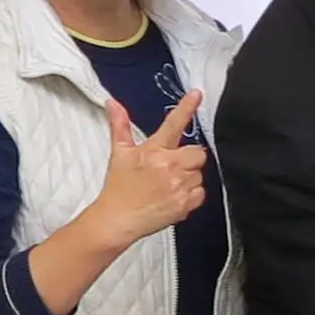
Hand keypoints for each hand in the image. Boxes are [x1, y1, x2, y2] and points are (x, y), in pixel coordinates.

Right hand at [85, 91, 208, 247]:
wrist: (117, 219)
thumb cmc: (119, 188)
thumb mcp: (119, 154)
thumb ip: (120, 126)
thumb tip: (113, 104)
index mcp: (154, 151)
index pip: (174, 124)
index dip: (187, 107)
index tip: (196, 94)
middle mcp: (169, 167)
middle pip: (198, 153)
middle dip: (189, 158)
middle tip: (172, 166)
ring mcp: (179, 186)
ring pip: (199, 174)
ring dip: (189, 177)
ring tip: (168, 183)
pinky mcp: (185, 204)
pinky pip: (200, 193)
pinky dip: (191, 195)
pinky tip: (174, 196)